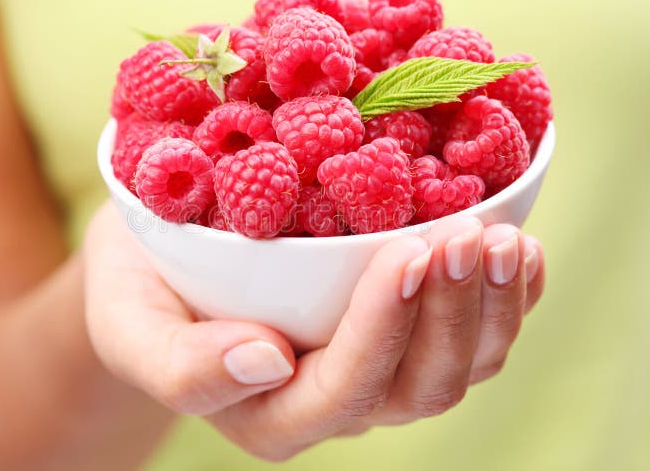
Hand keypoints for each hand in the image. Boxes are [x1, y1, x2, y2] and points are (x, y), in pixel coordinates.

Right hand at [83, 201, 544, 460]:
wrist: (166, 258)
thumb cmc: (142, 287)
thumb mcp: (129, 321)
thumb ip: (178, 363)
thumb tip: (262, 361)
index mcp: (273, 413)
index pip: (345, 387)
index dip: (385, 328)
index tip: (407, 251)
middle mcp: (340, 401)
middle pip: (422, 385)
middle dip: (453, 313)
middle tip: (467, 235)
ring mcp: (383, 369)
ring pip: (463, 366)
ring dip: (492, 305)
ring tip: (503, 237)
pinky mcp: (407, 331)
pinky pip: (477, 333)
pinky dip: (510, 297)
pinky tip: (519, 249)